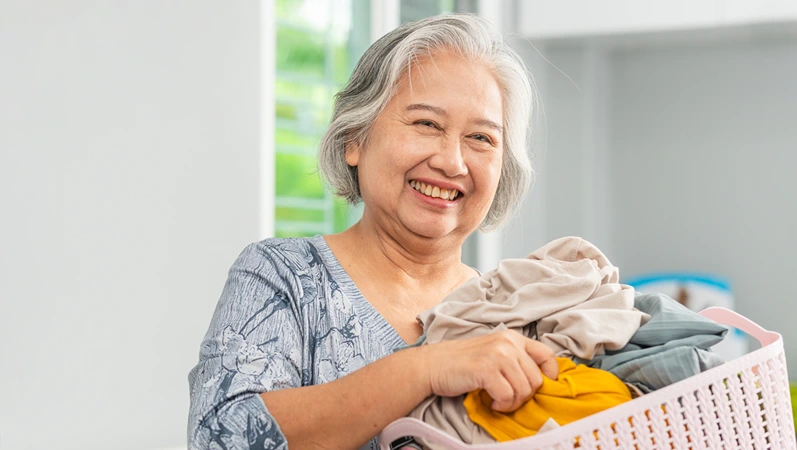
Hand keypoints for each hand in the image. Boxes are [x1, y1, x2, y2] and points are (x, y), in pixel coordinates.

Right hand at [418, 329, 557, 412]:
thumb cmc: (462, 364)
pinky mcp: (487, 369)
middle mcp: (508, 342)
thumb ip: (515, 360)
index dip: (550, 375)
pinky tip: (490, 400)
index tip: (538, 388)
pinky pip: (508, 396)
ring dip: (512, 402)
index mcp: (512, 337)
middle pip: (536, 379)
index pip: (547, 355)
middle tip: (507, 397)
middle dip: (524, 395)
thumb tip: (539, 381)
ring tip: (497, 399)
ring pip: (524, 389)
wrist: (432, 365)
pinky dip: (501, 404)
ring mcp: (498, 355)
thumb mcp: (493, 353)